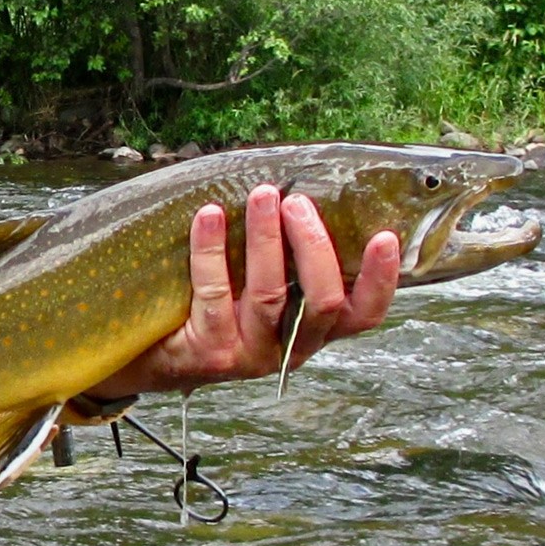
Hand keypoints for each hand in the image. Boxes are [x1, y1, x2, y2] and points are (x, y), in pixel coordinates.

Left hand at [87, 185, 399, 397]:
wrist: (159, 355)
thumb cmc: (218, 306)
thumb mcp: (262, 289)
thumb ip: (288, 259)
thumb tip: (297, 189)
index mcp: (312, 332)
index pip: (362, 315)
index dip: (380, 280)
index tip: (385, 236)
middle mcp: (288, 349)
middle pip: (321, 302)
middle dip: (313, 244)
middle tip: (296, 202)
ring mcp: (249, 354)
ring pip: (269, 295)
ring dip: (266, 239)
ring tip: (262, 195)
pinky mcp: (211, 352)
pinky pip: (214, 293)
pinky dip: (211, 249)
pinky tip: (209, 216)